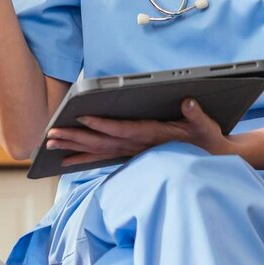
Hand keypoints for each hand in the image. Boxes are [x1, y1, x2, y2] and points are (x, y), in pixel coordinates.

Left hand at [43, 99, 235, 167]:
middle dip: (76, 138)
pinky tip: (68, 159)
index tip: (82, 118)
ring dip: (75, 148)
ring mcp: (134, 153)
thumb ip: (196, 114)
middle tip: (51, 135)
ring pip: (99, 151)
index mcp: (153, 136)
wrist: (212, 161)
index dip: (103, 125)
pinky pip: (105, 158)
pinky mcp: (132, 156)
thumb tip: (188, 102)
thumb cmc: (207, 141)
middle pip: (102, 143)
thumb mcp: (206, 126)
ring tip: (51, 145)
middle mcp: (139, 147)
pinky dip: (86, 158)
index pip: (123, 130)